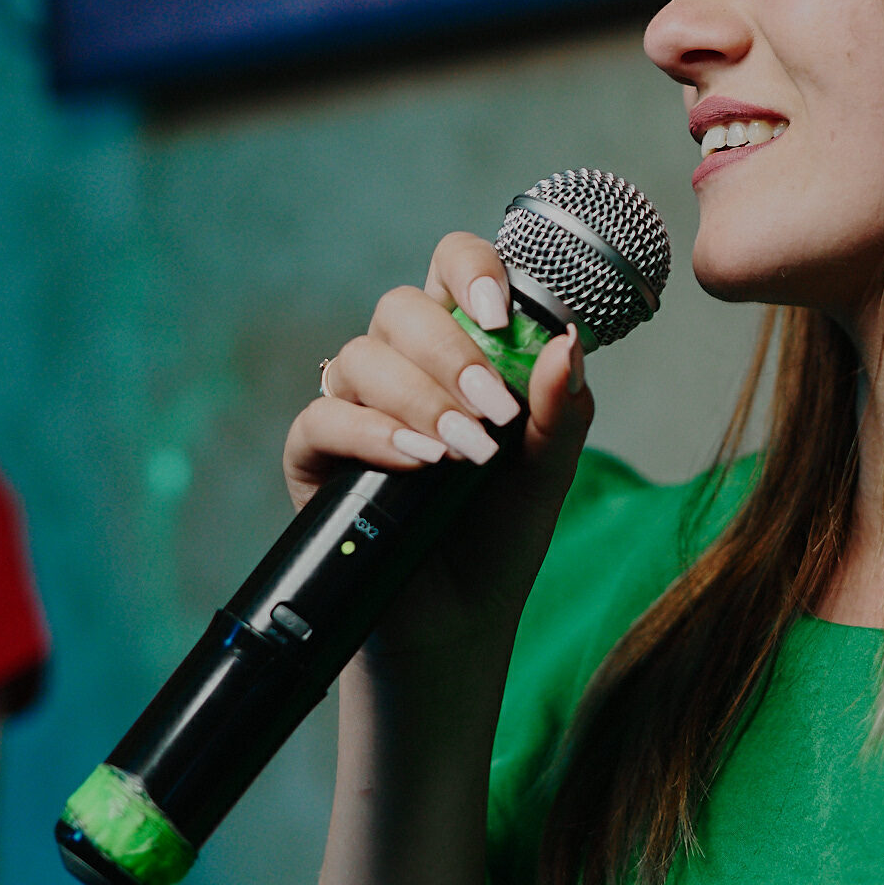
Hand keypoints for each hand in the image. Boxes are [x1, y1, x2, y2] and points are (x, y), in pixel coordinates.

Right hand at [282, 232, 592, 663]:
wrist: (462, 617)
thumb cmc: (503, 529)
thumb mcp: (549, 468)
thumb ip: (562, 407)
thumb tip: (568, 341)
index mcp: (459, 343)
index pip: (453, 267)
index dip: (472, 269)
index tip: (500, 312)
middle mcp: (400, 363)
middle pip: (401, 306)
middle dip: (450, 352)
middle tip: (495, 410)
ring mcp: (353, 405)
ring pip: (362, 357)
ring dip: (421, 398)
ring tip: (465, 451)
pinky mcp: (315, 455)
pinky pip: (324, 417)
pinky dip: (373, 434)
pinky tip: (418, 461)